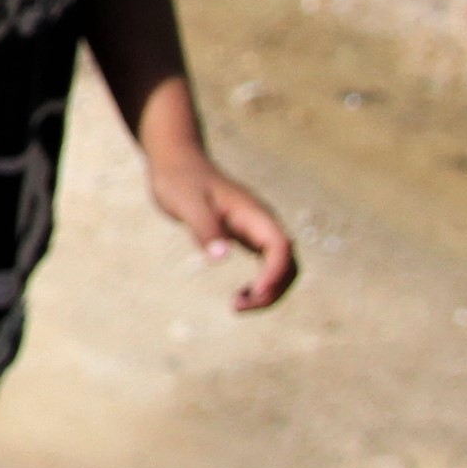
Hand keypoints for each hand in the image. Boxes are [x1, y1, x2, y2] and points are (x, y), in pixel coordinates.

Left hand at [145, 149, 298, 310]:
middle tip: (238, 306)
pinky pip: (268, 266)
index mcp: (253, 213)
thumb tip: (221, 257)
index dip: (274, 273)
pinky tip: (239, 295)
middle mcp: (262, 223)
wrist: (177, 161)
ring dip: (268, 292)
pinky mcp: (247, 236)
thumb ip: (204, 228)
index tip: (253, 292)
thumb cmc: (179, 179)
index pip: (280, 247)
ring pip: (282, 268)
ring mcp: (257, 230)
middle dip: (273, 290)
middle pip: (288, 263)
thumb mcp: (185, 203)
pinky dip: (261, 285)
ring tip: (237, 305)